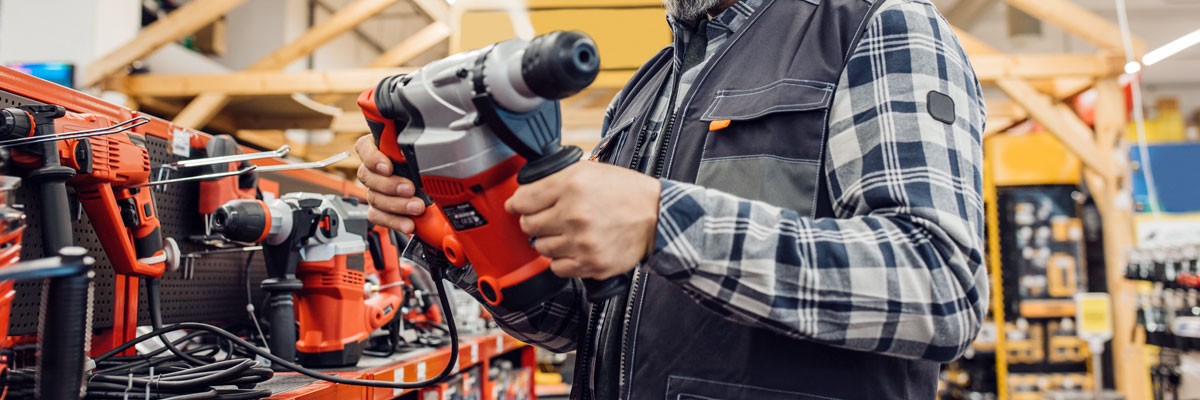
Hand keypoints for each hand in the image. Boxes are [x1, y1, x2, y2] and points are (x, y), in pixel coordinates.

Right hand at [354, 135, 425, 233]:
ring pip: (374, 198)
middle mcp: (374, 169)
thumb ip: (420, 147)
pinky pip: (378, 216)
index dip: (373, 158)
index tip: (387, 167)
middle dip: (390, 185)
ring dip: (397, 205)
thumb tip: (426, 149)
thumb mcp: (425, 151)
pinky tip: (408, 223)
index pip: (364, 147)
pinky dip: (394, 221)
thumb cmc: (427, 162)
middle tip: (409, 189)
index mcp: (380, 148)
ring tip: (416, 208)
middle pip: (367, 176)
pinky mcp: (379, 209)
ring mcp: (375, 190)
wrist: (436, 187)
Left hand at [505, 162, 660, 279]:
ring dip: (549, 241)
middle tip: (550, 218)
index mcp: (570, 186)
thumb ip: (554, 180)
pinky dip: (562, 260)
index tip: (519, 206)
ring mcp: (582, 242)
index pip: (522, 200)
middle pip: (528, 226)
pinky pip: (557, 268)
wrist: (656, 216)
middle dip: (536, 222)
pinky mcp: (591, 264)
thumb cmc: (624, 192)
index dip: (518, 203)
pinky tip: (575, 248)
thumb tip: (522, 193)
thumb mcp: (588, 171)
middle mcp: (573, 215)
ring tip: (568, 232)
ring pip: (541, 248)